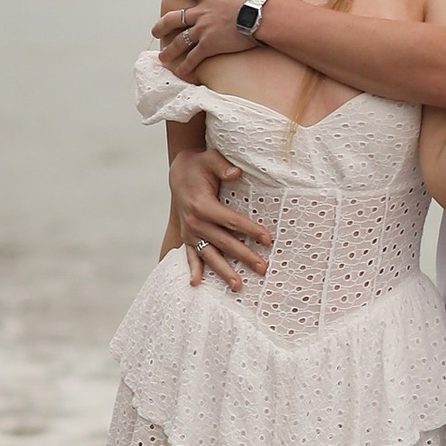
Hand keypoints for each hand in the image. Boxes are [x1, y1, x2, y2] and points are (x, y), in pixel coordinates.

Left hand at [157, 0, 267, 73]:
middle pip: (174, 18)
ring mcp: (203, 30)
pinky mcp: (210, 46)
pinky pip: (193, 58)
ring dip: (170, 50)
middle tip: (155, 30)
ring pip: (180, 41)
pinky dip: (186, 66)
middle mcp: (201, 12)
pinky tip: (180, 72)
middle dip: (162, 25)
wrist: (264, 15)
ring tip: (163, 56)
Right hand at [170, 139, 273, 292]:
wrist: (178, 173)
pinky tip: (196, 284)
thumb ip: (222, 166)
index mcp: (202, 205)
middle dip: (244, 256)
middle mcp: (194, 222)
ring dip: (223, 271)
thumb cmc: (199, 165)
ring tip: (238, 286)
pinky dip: (193, 269)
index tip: (268, 239)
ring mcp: (190, 232)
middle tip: (262, 268)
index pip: (231, 221)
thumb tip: (236, 172)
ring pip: (209, 254)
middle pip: (224, 242)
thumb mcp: (210, 159)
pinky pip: (190, 256)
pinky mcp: (187, 237)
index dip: (250, 230)